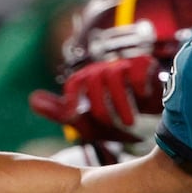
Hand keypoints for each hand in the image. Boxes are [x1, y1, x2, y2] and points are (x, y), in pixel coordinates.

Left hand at [29, 56, 157, 143]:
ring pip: (113, 77)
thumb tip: (33, 99)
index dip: (71, 100)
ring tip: (131, 124)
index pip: (75, 82)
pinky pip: (137, 71)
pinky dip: (139, 89)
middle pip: (93, 80)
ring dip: (121, 105)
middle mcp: (105, 69)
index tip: (73, 118)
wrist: (158, 112)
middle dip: (101, 109)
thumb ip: (64, 112)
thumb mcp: (91, 121)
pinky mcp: (146, 64)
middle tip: (113, 127)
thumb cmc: (121, 115)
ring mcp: (125, 65)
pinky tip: (144, 100)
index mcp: (90, 79)